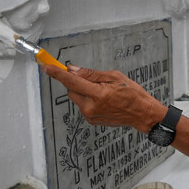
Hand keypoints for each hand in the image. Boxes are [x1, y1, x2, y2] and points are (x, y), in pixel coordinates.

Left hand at [42, 65, 162, 132]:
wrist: (141, 113)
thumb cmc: (132, 94)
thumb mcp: (114, 77)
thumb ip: (91, 74)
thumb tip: (73, 69)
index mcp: (98, 94)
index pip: (72, 81)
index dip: (57, 73)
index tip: (47, 67)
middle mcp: (91, 106)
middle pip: (71, 89)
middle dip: (77, 82)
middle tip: (92, 79)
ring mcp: (90, 115)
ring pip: (76, 98)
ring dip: (83, 92)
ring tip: (102, 92)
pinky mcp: (91, 120)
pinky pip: (82, 106)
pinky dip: (87, 100)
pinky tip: (102, 100)